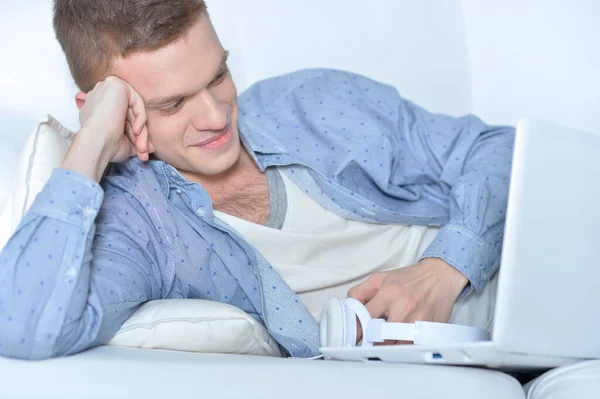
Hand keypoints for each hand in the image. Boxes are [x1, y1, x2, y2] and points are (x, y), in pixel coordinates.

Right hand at [62, 76, 153, 181]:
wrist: (95, 143)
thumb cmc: (106, 146)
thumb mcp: (123, 142)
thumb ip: (136, 140)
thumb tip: (151, 147)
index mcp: (98, 109)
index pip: (123, 120)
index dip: (134, 136)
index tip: (141, 151)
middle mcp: (100, 96)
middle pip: (129, 116)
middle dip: (139, 136)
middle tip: (144, 152)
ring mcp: (106, 88)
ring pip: (133, 111)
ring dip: (141, 132)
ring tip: (142, 148)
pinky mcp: (115, 84)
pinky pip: (136, 101)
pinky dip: (140, 117)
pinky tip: (136, 130)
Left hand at [347, 258, 467, 344]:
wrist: (440, 275)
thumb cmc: (410, 278)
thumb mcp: (380, 278)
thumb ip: (360, 291)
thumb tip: (349, 307)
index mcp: (389, 293)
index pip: (366, 318)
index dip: (358, 329)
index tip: (355, 336)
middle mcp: (403, 307)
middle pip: (380, 336)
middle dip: (372, 341)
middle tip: (369, 341)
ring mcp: (417, 320)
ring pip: (396, 346)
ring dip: (387, 347)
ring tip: (383, 342)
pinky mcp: (429, 329)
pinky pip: (411, 347)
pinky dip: (403, 348)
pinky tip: (399, 342)